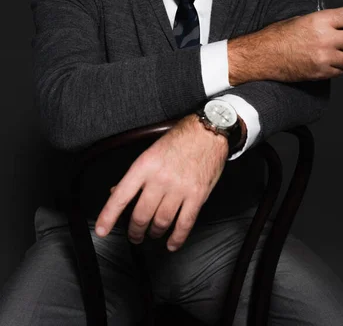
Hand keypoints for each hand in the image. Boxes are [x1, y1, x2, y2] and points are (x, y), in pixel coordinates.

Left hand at [95, 114, 227, 251]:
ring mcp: (179, 188)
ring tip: (153, 234)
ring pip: (161, 222)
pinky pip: (184, 224)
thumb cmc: (180, 138)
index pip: (121, 195)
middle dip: (135, 230)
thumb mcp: (151, 150)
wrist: (208, 132)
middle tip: (135, 235)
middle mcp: (160, 178)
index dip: (109, 215)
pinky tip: (172, 243)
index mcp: (145, 165)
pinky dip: (177, 238)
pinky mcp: (197, 195)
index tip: (102, 230)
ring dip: (155, 233)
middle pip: (141, 214)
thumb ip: (135, 174)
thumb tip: (117, 192)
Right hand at [228, 4, 342, 84]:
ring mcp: (324, 58)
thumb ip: (326, 22)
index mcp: (321, 21)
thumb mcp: (303, 19)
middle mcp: (326, 39)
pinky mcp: (321, 73)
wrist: (263, 56)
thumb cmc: (278, 36)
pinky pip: (341, 70)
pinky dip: (341, 65)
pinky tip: (333, 60)